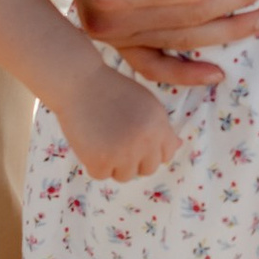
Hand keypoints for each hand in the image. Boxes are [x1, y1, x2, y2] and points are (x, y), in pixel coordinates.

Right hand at [60, 68, 185, 184]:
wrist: (79, 82)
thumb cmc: (112, 90)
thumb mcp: (145, 103)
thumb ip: (161, 126)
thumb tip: (178, 145)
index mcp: (159, 126)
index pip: (167, 154)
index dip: (152, 149)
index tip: (136, 139)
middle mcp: (146, 141)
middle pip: (148, 169)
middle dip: (134, 159)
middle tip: (116, 138)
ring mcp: (124, 153)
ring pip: (125, 176)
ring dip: (113, 163)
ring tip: (103, 138)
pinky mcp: (100, 160)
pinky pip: (101, 175)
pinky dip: (93, 163)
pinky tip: (89, 141)